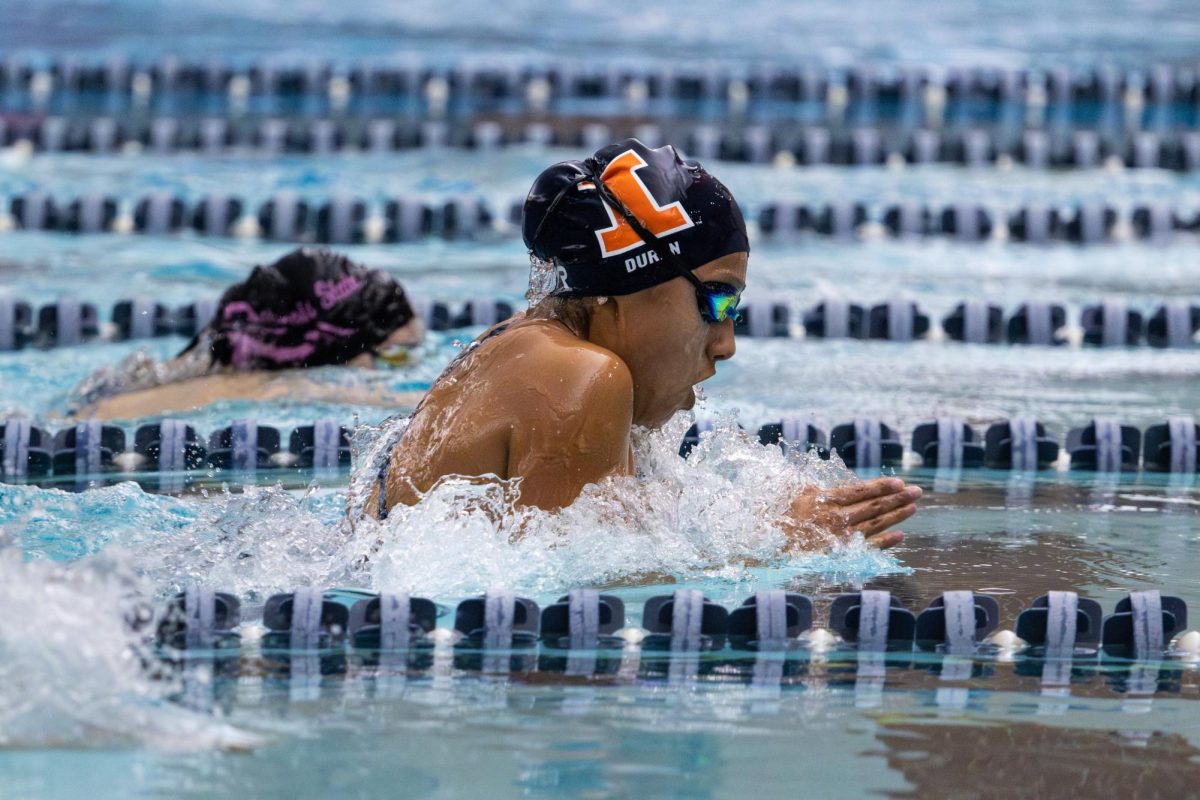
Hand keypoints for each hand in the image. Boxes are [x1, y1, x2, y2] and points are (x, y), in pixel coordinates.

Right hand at [786, 477, 920, 550]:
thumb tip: (833, 478)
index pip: (860, 491)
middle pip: (874, 506)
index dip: (881, 486)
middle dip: (898, 498)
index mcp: (825, 500)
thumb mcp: (796, 493)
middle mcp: (836, 518)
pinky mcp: (841, 553)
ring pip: (875, 524)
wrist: (771, 546)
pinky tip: (900, 535)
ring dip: (897, 516)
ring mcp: (840, 537)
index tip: (899, 482)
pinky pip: (868, 547)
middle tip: (917, 492)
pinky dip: (886, 541)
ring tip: (913, 507)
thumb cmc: (781, 516)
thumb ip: (817, 485)